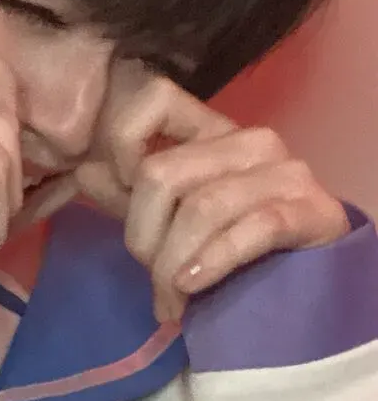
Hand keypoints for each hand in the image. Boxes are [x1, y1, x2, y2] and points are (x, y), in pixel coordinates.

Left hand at [67, 76, 349, 323]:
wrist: (317, 281)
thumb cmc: (238, 248)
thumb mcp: (176, 218)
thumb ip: (130, 195)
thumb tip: (84, 171)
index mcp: (212, 132)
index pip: (155, 99)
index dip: (121, 144)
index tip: (120, 193)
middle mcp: (251, 142)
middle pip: (162, 174)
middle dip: (144, 237)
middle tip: (152, 279)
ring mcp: (285, 173)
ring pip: (201, 208)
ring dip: (173, 266)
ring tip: (170, 301)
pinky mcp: (312, 211)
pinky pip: (249, 230)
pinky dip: (212, 263)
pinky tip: (193, 287)